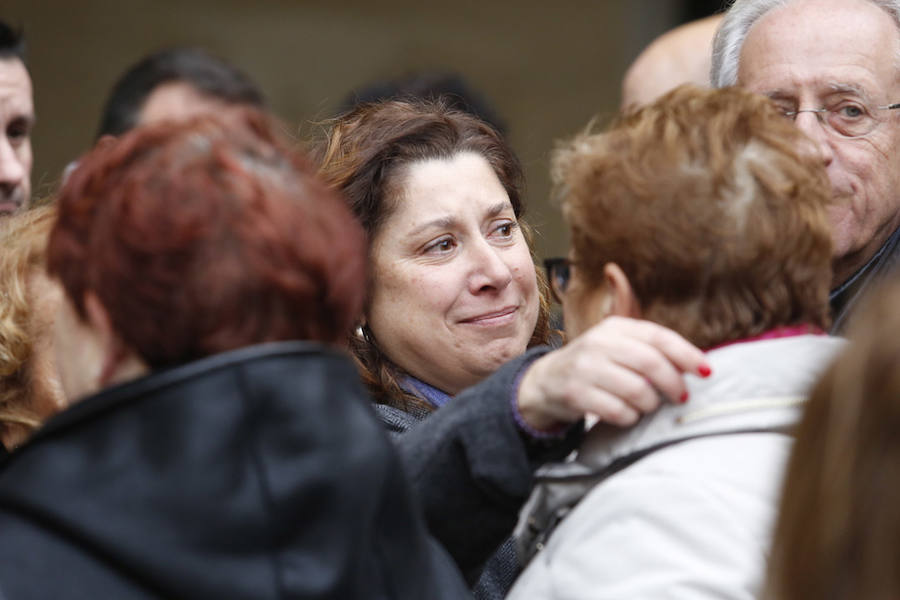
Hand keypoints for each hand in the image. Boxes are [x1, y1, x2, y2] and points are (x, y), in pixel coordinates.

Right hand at [516, 316, 709, 429]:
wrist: (547, 381)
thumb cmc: (597, 365)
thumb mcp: (619, 347)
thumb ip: (652, 350)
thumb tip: (698, 366)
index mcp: (615, 328)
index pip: (659, 337)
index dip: (687, 355)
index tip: (707, 372)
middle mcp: (598, 343)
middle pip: (651, 363)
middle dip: (673, 384)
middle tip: (681, 398)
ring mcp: (585, 368)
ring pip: (637, 390)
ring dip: (650, 404)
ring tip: (647, 406)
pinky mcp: (575, 393)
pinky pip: (618, 411)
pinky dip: (629, 418)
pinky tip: (626, 414)